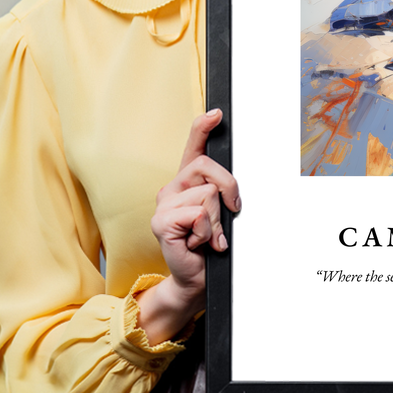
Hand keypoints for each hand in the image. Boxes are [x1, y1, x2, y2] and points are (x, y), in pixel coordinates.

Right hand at [136, 109, 240, 343]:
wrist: (196, 278)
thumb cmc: (210, 246)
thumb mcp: (221, 214)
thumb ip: (222, 194)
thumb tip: (232, 186)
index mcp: (187, 183)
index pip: (193, 148)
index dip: (203, 128)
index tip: (217, 113)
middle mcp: (172, 188)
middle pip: (208, 167)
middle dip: (229, 189)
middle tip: (230, 213)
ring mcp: (163, 204)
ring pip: (208, 194)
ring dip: (217, 220)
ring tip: (208, 236)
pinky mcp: (161, 222)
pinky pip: (198, 214)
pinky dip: (207, 232)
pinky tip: (198, 243)